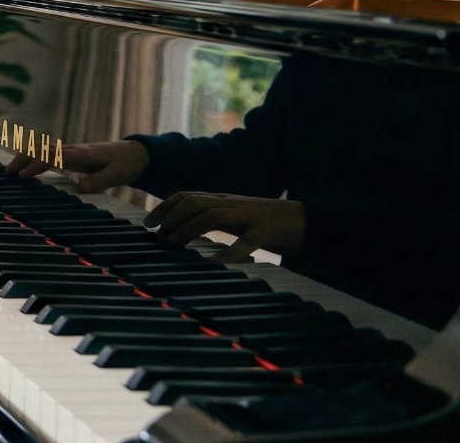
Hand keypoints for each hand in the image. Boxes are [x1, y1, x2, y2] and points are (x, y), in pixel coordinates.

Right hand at [5, 139, 148, 193]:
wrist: (136, 153)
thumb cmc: (127, 164)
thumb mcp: (118, 175)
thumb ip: (99, 181)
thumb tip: (79, 188)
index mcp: (81, 155)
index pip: (53, 156)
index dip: (37, 165)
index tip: (23, 177)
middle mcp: (73, 150)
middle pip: (42, 148)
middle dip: (23, 158)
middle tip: (8, 173)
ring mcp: (72, 151)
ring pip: (42, 148)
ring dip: (25, 157)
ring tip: (10, 171)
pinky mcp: (72, 155)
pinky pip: (48, 153)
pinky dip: (33, 157)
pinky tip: (26, 168)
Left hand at [146, 191, 303, 262]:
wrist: (311, 221)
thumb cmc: (270, 223)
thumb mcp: (238, 216)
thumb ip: (215, 218)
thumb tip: (184, 230)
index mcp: (225, 200)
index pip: (187, 196)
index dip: (164, 207)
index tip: (148, 223)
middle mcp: (233, 204)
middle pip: (194, 202)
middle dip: (170, 216)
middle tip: (156, 236)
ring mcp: (250, 217)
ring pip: (213, 215)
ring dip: (188, 228)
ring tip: (172, 244)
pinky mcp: (266, 233)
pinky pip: (245, 243)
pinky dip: (228, 253)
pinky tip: (214, 264)